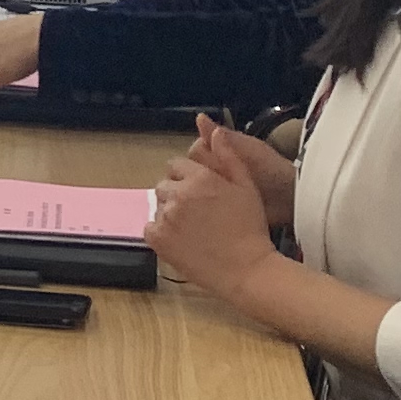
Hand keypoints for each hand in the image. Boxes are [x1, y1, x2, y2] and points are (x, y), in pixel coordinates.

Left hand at [147, 121, 288, 302]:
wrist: (247, 269)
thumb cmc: (251, 227)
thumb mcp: (247, 186)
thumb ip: (228, 156)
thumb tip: (214, 130)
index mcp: (200, 177)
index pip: (176, 166)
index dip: (187, 178)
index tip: (200, 193)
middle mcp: (179, 194)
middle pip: (164, 185)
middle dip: (176, 193)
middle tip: (197, 212)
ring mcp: (166, 217)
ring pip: (157, 206)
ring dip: (169, 212)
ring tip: (191, 228)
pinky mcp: (158, 239)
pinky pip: (149, 227)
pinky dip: (160, 232)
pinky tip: (180, 239)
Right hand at [182, 112, 298, 231]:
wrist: (287, 197)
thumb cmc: (269, 168)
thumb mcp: (247, 148)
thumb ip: (223, 136)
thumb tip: (199, 116)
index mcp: (220, 150)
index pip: (195, 149)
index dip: (202, 155)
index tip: (213, 160)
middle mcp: (214, 168)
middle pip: (192, 167)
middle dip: (202, 172)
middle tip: (218, 177)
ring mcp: (214, 189)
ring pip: (193, 185)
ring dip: (200, 188)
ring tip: (215, 191)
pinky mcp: (217, 207)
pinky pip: (201, 203)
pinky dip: (202, 203)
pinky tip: (209, 204)